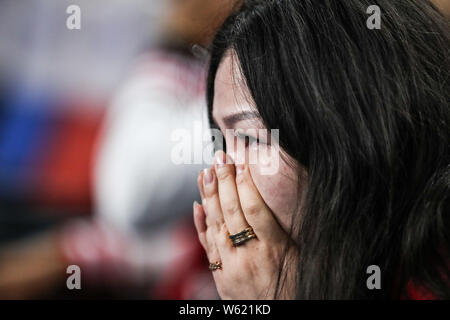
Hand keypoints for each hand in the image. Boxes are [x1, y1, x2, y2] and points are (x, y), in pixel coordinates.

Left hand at [193, 150, 296, 298]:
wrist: (279, 318)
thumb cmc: (295, 288)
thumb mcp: (301, 258)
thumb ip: (287, 232)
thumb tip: (278, 202)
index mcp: (274, 249)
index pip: (255, 208)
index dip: (246, 182)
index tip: (241, 161)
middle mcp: (250, 255)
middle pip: (232, 211)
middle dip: (224, 181)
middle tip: (220, 157)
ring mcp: (232, 266)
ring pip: (217, 225)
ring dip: (209, 196)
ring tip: (205, 172)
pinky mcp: (221, 276)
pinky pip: (207, 246)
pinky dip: (201, 225)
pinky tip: (197, 206)